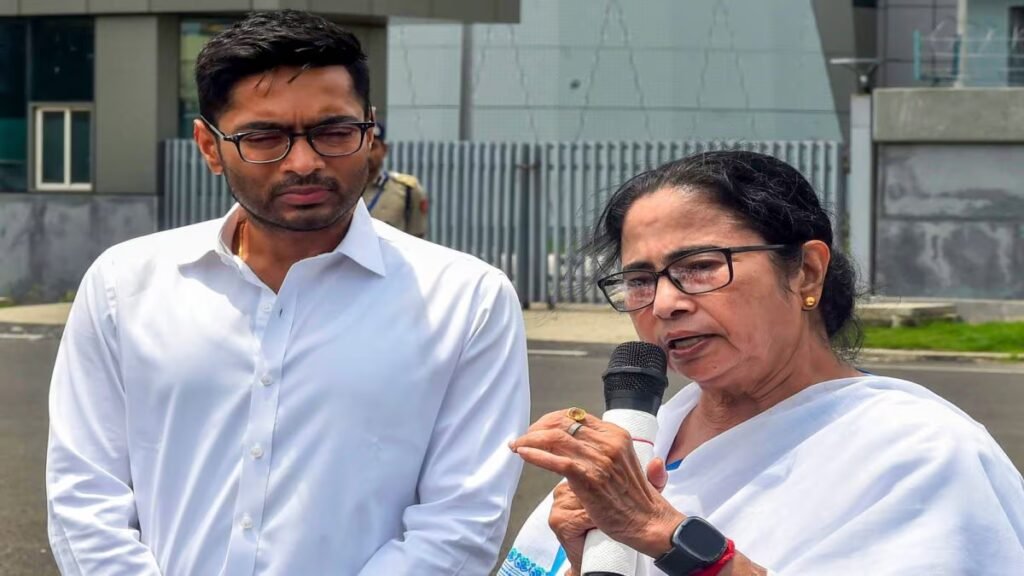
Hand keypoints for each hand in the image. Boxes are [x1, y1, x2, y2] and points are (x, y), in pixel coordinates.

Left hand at [510, 409, 683, 557]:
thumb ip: (607, 446)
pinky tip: (523, 454)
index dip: (552, 419)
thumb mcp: (626, 460)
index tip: (538, 428)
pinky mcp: (589, 478)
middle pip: (562, 423)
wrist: (648, 522)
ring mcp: (598, 459)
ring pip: (555, 438)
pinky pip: (556, 461)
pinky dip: (535, 455)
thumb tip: (588, 436)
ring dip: (530, 440)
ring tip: (517, 445)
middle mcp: (608, 442)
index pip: (576, 415)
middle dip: (537, 427)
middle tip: (524, 437)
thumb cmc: (636, 497)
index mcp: (616, 434)